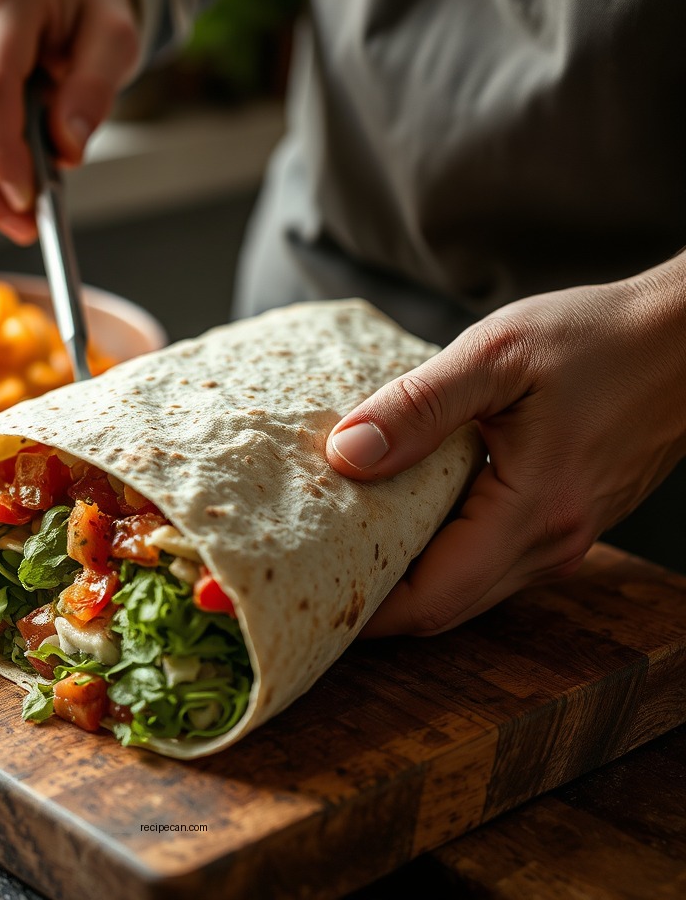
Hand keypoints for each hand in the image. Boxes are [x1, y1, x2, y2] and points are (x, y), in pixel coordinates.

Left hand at [325, 254, 685, 635]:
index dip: (360, 611)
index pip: (430, 601)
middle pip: (443, 606)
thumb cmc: (599, 337)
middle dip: (371, 599)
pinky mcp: (560, 520)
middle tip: (306, 570)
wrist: (685, 338)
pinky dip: (436, 549)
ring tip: (337, 541)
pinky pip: (486, 558)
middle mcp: (550, 543)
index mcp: (533, 513)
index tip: (302, 592)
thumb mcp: (497, 357)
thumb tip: (345, 455)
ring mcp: (560, 538)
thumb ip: (418, 407)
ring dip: (402, 574)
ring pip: (464, 586)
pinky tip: (399, 511)